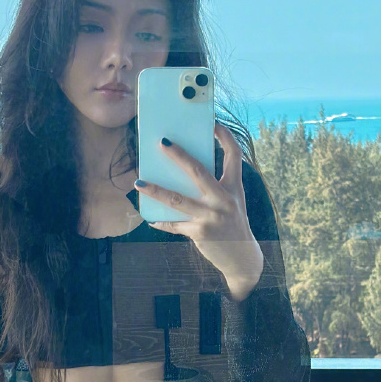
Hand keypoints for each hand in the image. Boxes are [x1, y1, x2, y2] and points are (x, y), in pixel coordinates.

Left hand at [134, 123, 263, 299]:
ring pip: (177, 199)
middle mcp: (224, 200)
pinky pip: (174, 225)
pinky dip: (161, 221)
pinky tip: (150, 218)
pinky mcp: (199, 233)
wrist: (242, 258)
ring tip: (138, 182)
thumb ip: (214, 187)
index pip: (234, 155)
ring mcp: (211, 217)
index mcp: (234, 188)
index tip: (213, 124)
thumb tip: (183, 172)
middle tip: (162, 142)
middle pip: (198, 171)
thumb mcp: (231, 202)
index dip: (224, 137)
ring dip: (155, 190)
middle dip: (179, 155)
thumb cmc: (232, 224)